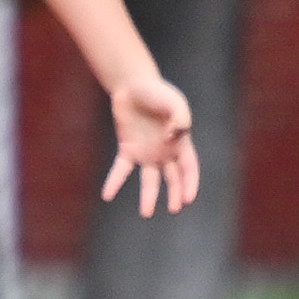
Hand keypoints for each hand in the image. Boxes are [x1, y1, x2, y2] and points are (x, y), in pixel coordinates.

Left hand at [100, 73, 199, 216]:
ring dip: (148, 197)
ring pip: (149, 180)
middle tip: (175, 209)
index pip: (189, 168)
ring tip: (147, 213)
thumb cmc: (157, 93)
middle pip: (172, 178)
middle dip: (175, 194)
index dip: (190, 184)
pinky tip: (108, 195)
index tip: (188, 199)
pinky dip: (114, 182)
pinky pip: (121, 170)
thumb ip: (179, 118)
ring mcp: (146, 152)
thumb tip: (172, 139)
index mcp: (180, 143)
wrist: (132, 85)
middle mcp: (164, 152)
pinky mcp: (127, 149)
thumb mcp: (173, 102)